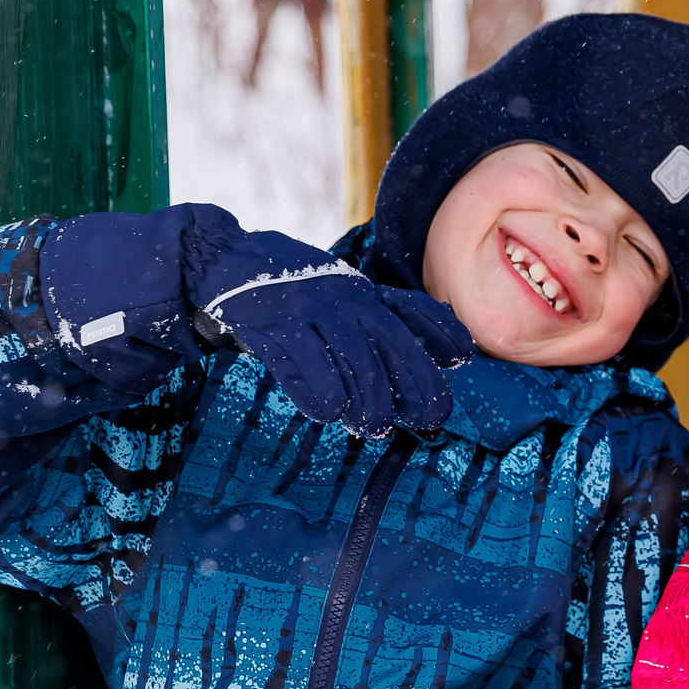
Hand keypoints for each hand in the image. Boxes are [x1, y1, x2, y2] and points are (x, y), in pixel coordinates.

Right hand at [186, 217, 471, 436]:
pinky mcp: (267, 323)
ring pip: (347, 350)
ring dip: (366, 393)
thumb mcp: (346, 301)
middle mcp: (341, 298)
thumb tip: (452, 354)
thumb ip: (390, 322)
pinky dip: (313, 386)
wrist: (226, 263)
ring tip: (375, 426)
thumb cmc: (297, 294)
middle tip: (428, 418)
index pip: (411, 310)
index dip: (439, 331)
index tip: (462, 359)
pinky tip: (326, 411)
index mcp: (363, 294)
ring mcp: (304, 307)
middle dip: (413, 378)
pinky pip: (296, 356)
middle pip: (387, 337)